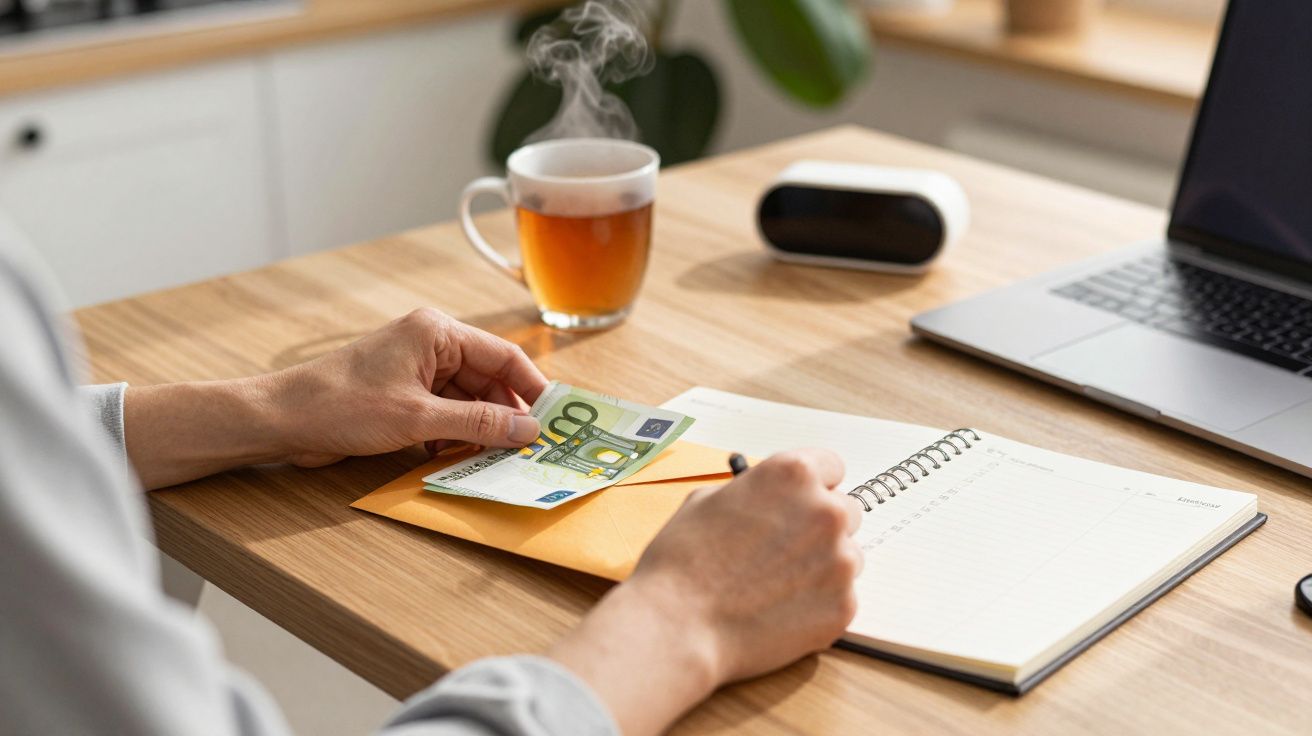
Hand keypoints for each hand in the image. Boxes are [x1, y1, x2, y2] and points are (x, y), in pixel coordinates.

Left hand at [124, 308, 548, 488]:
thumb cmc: (341, 406)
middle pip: (490, 380)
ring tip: (494, 458)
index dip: (534, 388)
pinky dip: (456, 435)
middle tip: (531, 449)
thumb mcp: (417, 418)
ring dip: (481, 429)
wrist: (282, 419)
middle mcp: (431, 344)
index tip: (558, 419)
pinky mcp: (404, 395)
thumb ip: (478, 422)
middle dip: (508, 415)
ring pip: (470, 400)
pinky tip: (458, 456)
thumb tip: (529, 429)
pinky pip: (447, 413)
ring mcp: (417, 370)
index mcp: (437, 332)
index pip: (505, 356)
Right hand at [548, 449, 861, 735]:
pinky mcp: (844, 606)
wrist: (679, 624)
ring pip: (846, 555)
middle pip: (845, 510)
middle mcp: (826, 511)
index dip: (813, 485)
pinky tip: (779, 609)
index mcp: (793, 474)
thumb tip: (771, 500)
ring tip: (775, 584)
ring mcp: (840, 561)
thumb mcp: (708, 500)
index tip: (803, 500)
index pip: (831, 466)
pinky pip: (840, 596)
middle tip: (786, 547)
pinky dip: (818, 603)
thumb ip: (754, 492)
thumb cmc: (683, 561)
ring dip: (822, 565)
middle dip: (820, 526)